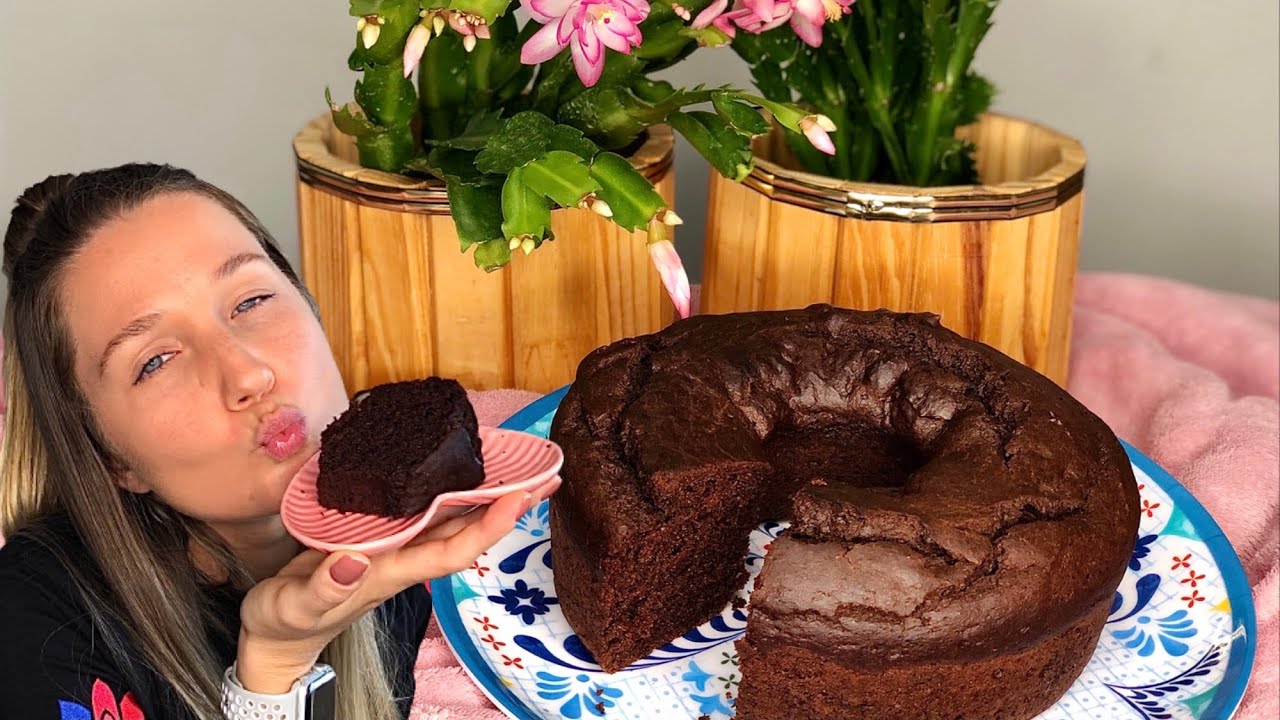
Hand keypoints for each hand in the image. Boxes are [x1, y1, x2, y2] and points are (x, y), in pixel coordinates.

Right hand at [235, 488, 542, 692]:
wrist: (276, 638)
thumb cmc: (286, 622)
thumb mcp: (296, 607)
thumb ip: (324, 589)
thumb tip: (355, 561)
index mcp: (390, 573)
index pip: (452, 551)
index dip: (487, 527)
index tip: (518, 499)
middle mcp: (401, 557)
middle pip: (465, 530)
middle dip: (507, 504)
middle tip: (547, 473)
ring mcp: (393, 546)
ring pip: (449, 517)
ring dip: (487, 494)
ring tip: (523, 467)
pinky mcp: (376, 535)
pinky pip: (421, 509)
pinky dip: (445, 488)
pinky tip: (461, 470)